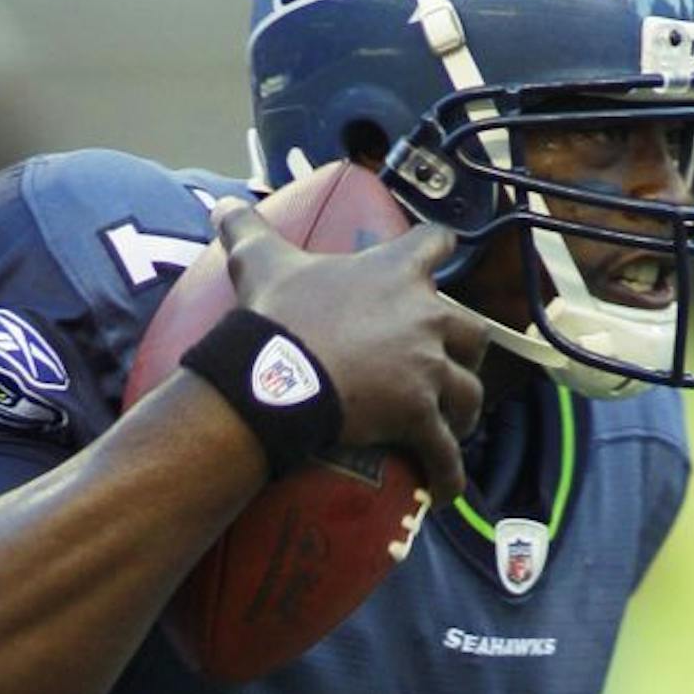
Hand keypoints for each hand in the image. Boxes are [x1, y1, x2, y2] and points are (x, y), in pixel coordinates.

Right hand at [217, 200, 487, 500]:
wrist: (275, 375)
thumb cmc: (275, 316)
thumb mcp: (260, 262)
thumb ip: (246, 228)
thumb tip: (220, 203)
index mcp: (397, 272)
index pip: (436, 244)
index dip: (437, 249)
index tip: (440, 254)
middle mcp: (425, 317)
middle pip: (472, 329)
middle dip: (465, 349)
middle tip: (448, 364)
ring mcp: (426, 368)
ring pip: (468, 391)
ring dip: (463, 409)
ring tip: (452, 425)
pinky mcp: (417, 414)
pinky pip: (443, 449)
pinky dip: (448, 471)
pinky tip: (446, 490)